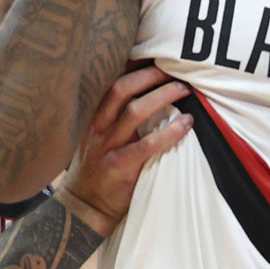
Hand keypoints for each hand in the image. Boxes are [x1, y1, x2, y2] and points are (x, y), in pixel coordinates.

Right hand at [60, 67, 193, 235]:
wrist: (84, 207)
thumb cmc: (98, 174)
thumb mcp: (99, 143)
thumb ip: (115, 126)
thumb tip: (146, 105)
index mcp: (92, 120)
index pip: (109, 86)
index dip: (131, 71)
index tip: (152, 61)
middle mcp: (97, 128)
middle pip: (120, 91)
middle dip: (147, 77)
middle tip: (171, 71)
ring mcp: (107, 146)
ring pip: (134, 112)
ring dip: (161, 97)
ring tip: (183, 90)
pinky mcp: (120, 165)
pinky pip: (147, 144)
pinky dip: (169, 132)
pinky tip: (185, 124)